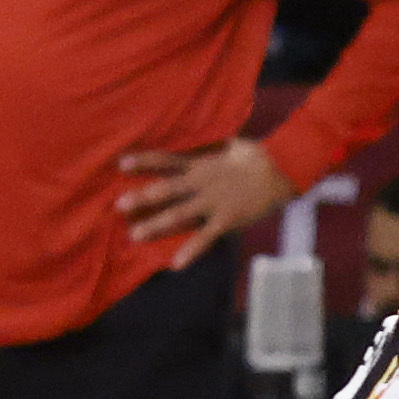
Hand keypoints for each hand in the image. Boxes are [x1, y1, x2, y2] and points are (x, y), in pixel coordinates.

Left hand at [116, 137, 289, 250]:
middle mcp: (201, 182)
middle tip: (118, 205)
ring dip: (156, 224)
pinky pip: (206, 236)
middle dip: (143, 197)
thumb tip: (192, 135)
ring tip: (134, 234)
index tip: (121, 163)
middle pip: (167, 188)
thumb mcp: (225, 146)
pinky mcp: (226, 218)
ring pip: (180, 213)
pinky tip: (176, 263)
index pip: (166, 160)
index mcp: (200, 164)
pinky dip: (191, 250)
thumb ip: (206, 146)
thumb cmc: (252, 158)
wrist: (280, 170)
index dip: (145, 161)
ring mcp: (213, 201)